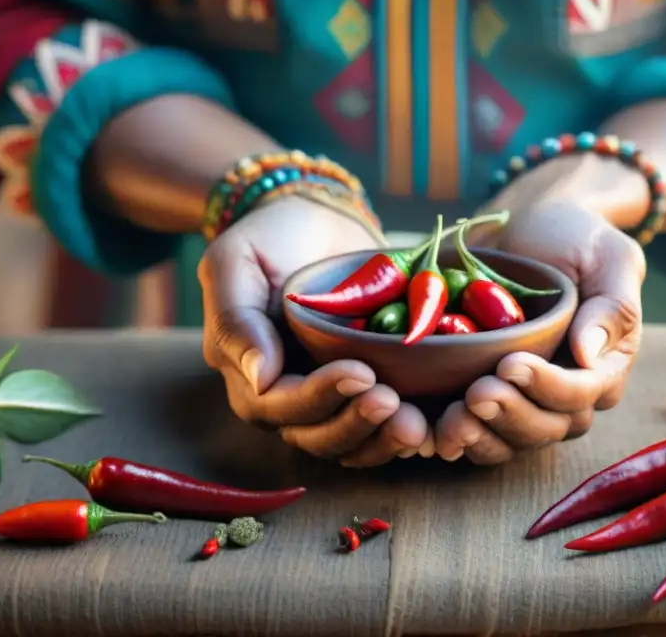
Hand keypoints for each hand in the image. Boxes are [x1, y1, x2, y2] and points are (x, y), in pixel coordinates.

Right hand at [199, 196, 430, 465]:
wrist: (317, 221)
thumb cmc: (269, 237)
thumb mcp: (234, 261)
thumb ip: (236, 319)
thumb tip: (260, 378)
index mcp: (249, 375)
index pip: (279, 405)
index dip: (320, 397)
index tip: (361, 373)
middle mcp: (287, 399)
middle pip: (316, 435)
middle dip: (356, 424)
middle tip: (393, 401)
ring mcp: (329, 397)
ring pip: (351, 443)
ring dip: (382, 440)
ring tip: (416, 423)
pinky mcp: (366, 389)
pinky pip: (381, 427)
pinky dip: (402, 429)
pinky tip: (431, 419)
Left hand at [435, 197, 645, 464]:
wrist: (528, 225)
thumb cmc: (576, 237)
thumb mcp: (609, 256)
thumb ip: (613, 305)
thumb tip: (589, 354)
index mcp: (605, 365)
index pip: (582, 394)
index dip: (549, 388)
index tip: (511, 365)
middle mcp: (570, 393)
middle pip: (547, 427)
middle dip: (511, 415)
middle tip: (476, 392)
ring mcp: (528, 400)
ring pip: (511, 440)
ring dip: (482, 435)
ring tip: (453, 416)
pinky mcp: (491, 398)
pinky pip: (478, 433)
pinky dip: (455, 435)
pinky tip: (430, 429)